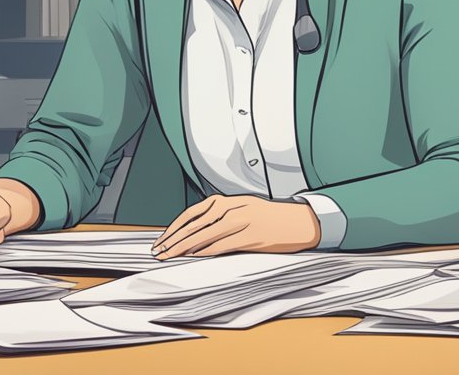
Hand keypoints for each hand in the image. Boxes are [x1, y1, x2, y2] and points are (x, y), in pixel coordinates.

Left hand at [150, 195, 321, 258]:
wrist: (299, 221)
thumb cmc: (268, 217)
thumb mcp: (240, 208)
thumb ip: (218, 217)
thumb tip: (193, 234)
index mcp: (226, 200)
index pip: (191, 214)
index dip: (173, 228)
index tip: (161, 240)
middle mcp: (231, 208)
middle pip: (194, 225)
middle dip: (174, 240)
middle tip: (159, 252)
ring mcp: (241, 221)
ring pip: (205, 235)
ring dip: (185, 247)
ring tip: (172, 256)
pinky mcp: (251, 236)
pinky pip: (223, 244)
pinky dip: (208, 251)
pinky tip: (196, 256)